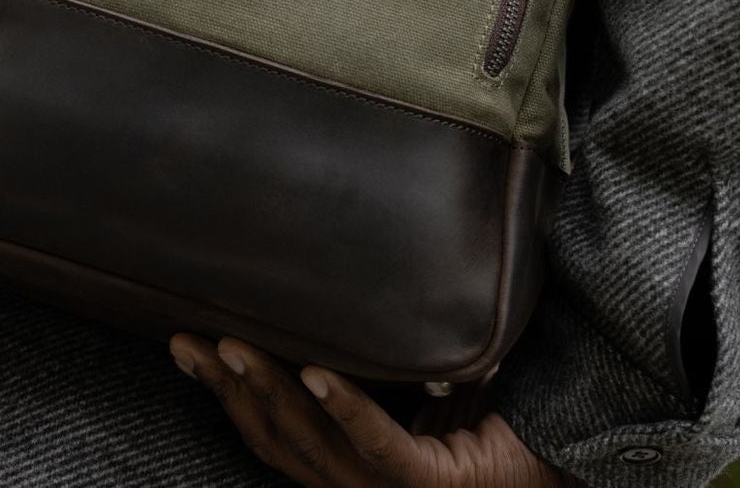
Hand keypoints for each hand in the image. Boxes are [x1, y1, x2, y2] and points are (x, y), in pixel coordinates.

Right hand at [170, 334, 575, 487]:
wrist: (557, 459)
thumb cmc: (488, 417)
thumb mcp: (413, 378)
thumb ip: (373, 352)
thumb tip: (338, 274)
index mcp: (347, 466)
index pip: (269, 433)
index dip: (221, 393)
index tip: (183, 343)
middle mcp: (359, 487)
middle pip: (275, 440)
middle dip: (228, 389)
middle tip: (190, 339)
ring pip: (312, 445)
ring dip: (269, 390)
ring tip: (237, 346)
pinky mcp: (429, 484)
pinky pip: (379, 445)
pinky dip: (344, 407)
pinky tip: (316, 372)